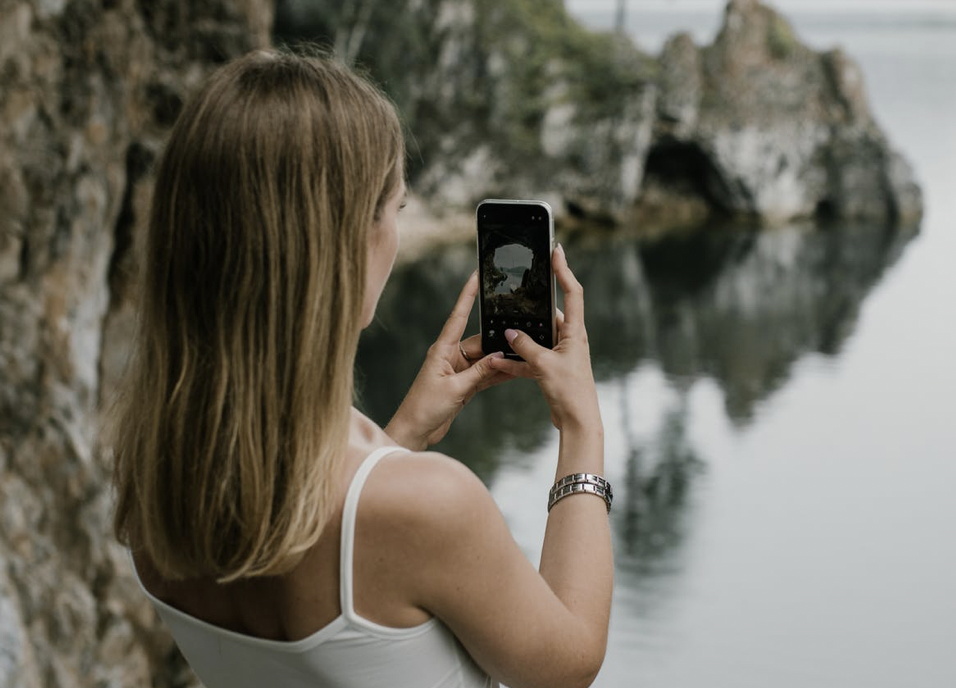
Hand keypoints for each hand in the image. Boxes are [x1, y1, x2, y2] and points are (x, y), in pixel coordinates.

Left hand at [385, 272, 513, 449]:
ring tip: (523, 355)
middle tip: (520, 337)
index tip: (476, 275)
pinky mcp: (463, 384)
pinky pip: (485, 374)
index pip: (458, 315)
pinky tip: (514, 371)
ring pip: (485, 359)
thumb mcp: (456, 389)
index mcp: (442, 349)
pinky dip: (498, 374)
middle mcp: (450, 356)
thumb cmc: (425, 408)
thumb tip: (500, 357)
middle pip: (480, 342)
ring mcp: (458, 370)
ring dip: (501, 360)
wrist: (415, 431)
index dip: (467, 294)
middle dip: (499, 341)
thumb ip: (480, 372)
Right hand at [488, 244, 600, 431]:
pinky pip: (529, 359)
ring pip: (535, 339)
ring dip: (518, 340)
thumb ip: (526, 346)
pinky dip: (516, 361)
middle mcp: (569, 340)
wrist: (577, 422)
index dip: (564, 270)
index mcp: (575, 333)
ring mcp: (560, 355)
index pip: (572, 293)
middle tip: (517, 292)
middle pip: (549, 315)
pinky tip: (498, 361)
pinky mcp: (551, 370)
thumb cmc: (570, 391)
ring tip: (500, 333)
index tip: (556, 251)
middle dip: (531, 308)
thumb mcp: (544, 365)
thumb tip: (511, 332)